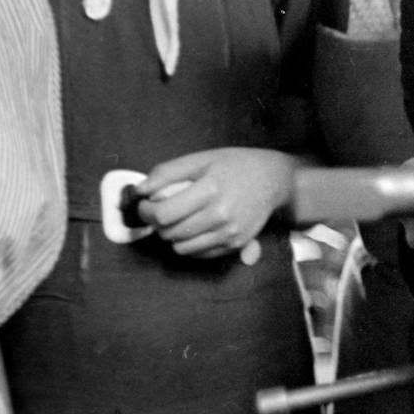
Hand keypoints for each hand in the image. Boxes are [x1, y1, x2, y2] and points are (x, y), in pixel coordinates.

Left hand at [135, 147, 298, 257]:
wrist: (274, 180)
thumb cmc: (236, 165)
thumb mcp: (202, 159)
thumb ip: (168, 172)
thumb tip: (139, 190)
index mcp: (211, 189)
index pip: (163, 213)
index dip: (146, 211)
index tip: (146, 204)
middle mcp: (221, 215)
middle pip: (170, 233)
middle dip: (158, 223)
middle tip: (163, 210)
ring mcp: (230, 233)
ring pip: (181, 248)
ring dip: (173, 235)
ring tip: (181, 219)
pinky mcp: (236, 245)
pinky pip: (199, 254)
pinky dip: (190, 244)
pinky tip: (197, 227)